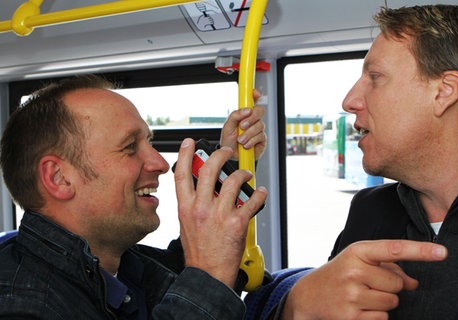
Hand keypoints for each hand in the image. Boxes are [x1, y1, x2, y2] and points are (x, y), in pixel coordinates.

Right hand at [174, 138, 267, 286]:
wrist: (208, 275)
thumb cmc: (199, 252)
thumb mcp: (187, 225)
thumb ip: (193, 206)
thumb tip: (204, 190)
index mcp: (186, 208)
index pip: (182, 175)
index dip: (185, 154)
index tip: (189, 142)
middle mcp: (201, 208)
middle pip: (209, 169)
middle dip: (220, 155)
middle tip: (227, 152)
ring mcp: (219, 214)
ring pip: (233, 181)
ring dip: (243, 174)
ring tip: (247, 175)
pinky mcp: (236, 222)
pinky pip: (252, 200)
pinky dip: (260, 194)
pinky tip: (260, 193)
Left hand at [220, 89, 266, 159]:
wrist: (231, 155)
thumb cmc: (229, 140)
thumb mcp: (227, 126)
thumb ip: (235, 115)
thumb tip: (246, 110)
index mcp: (244, 114)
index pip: (252, 100)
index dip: (255, 94)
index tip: (255, 94)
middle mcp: (253, 120)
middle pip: (260, 111)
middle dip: (251, 118)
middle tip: (242, 126)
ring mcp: (258, 129)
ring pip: (259, 125)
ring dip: (248, 133)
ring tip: (240, 140)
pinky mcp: (262, 139)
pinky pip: (260, 136)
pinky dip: (251, 141)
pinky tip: (246, 145)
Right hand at [282, 240, 447, 319]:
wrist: (308, 295)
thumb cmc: (340, 274)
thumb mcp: (360, 262)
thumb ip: (389, 267)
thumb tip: (414, 283)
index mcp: (358, 251)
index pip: (395, 249)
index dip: (421, 251)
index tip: (443, 252)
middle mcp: (354, 271)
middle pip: (397, 283)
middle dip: (389, 286)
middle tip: (368, 284)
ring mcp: (352, 295)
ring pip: (392, 302)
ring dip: (383, 302)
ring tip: (362, 296)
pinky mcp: (351, 317)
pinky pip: (382, 318)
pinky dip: (375, 316)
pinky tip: (358, 309)